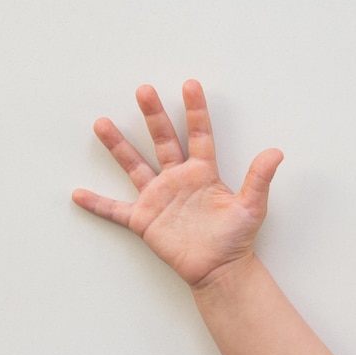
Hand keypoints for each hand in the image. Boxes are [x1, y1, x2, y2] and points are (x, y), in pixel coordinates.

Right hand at [72, 80, 282, 287]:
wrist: (219, 269)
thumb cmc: (236, 238)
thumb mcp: (251, 207)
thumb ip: (259, 179)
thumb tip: (277, 152)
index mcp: (203, 172)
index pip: (200, 134)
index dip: (196, 110)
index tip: (191, 85)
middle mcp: (178, 179)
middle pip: (163, 140)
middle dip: (154, 115)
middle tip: (144, 90)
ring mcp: (158, 197)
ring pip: (134, 166)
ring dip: (118, 146)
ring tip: (102, 123)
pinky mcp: (144, 220)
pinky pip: (115, 210)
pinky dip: (97, 203)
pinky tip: (78, 193)